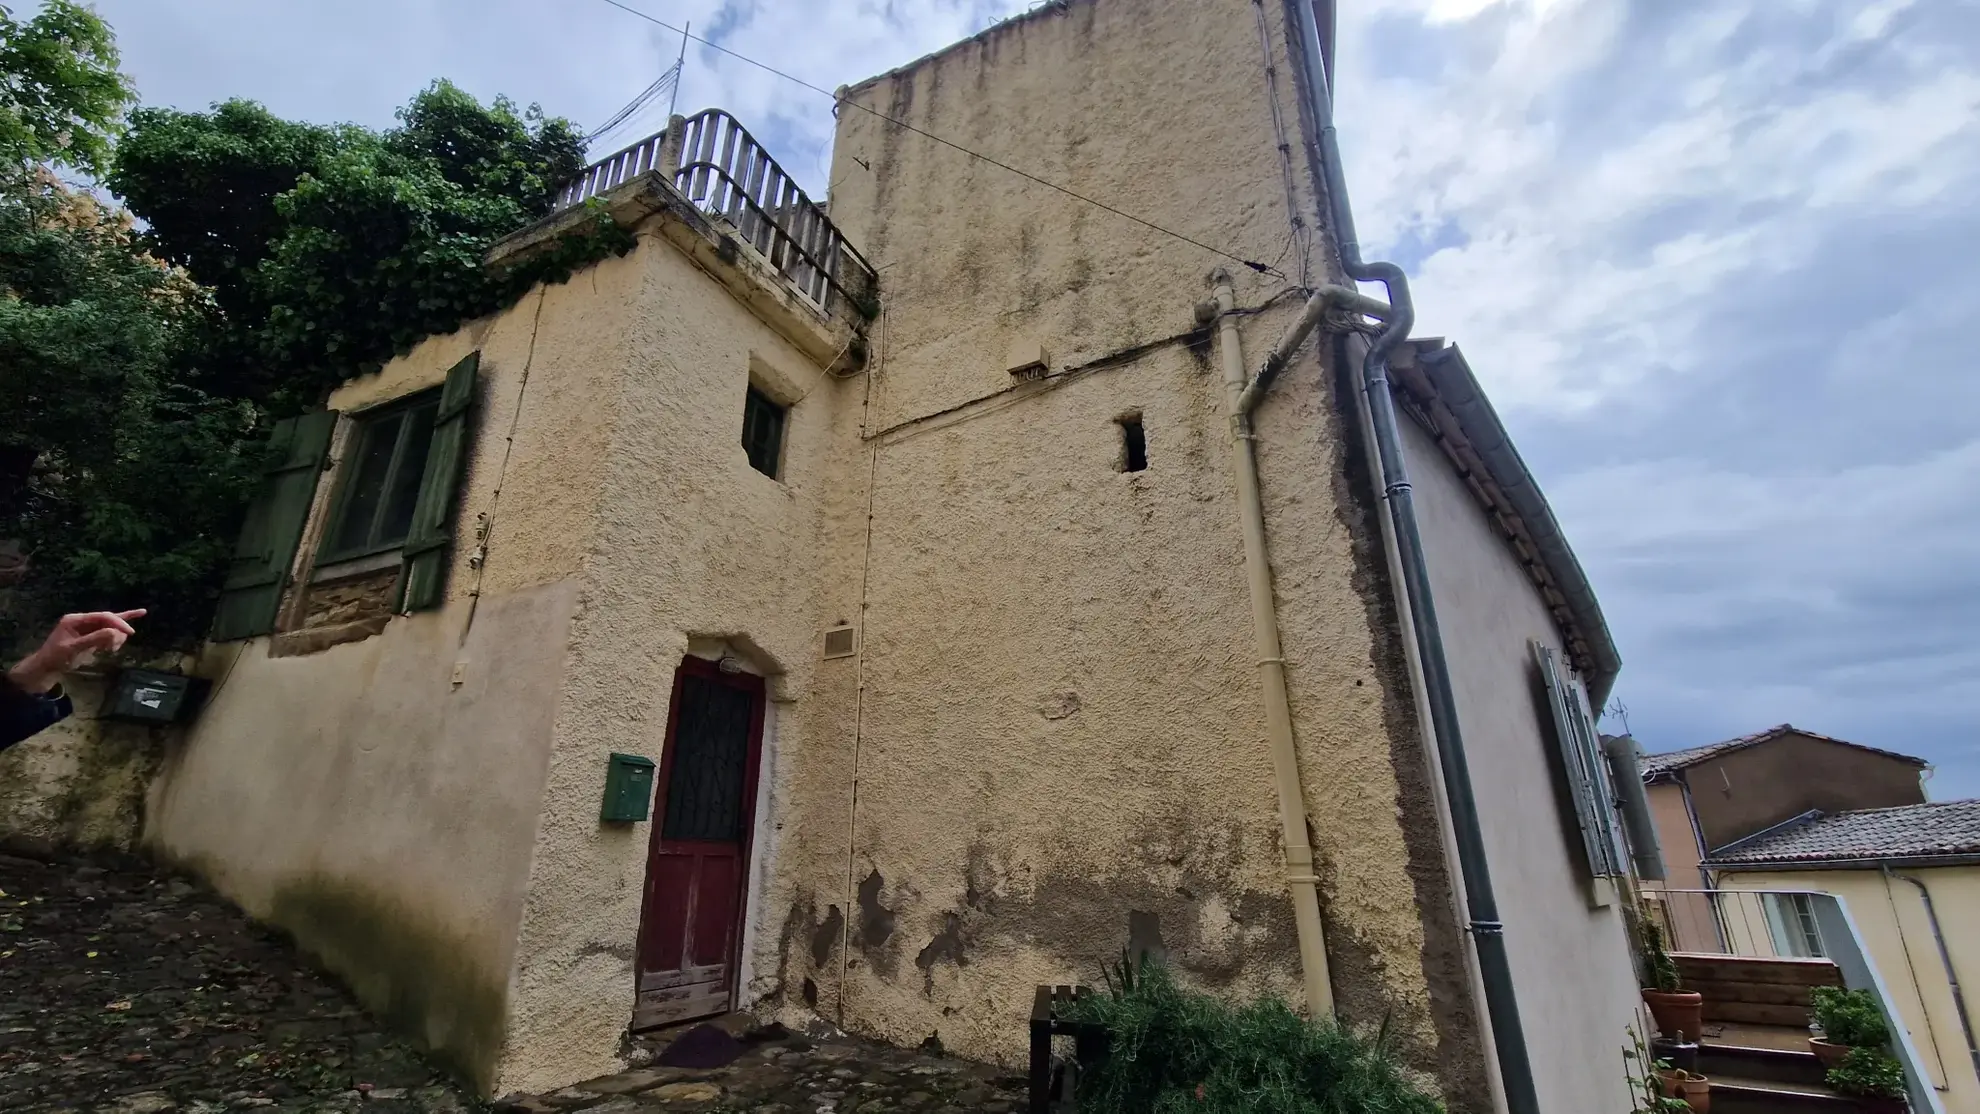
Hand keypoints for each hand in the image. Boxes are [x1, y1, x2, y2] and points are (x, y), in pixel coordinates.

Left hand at [6, 610, 145, 692]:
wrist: (46, 668)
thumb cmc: (57, 658)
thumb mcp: (74, 649)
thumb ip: (95, 639)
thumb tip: (116, 633)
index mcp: (75, 619)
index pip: (102, 616)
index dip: (118, 623)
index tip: (130, 633)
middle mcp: (82, 621)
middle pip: (108, 620)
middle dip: (117, 631)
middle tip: (115, 647)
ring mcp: (86, 628)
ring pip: (110, 627)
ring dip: (115, 636)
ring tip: (110, 650)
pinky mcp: (90, 636)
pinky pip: (107, 632)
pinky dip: (115, 636)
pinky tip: (133, 620)